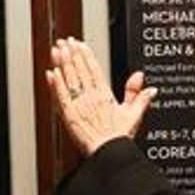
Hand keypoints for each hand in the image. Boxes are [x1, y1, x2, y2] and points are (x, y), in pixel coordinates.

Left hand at [46, 37, 157, 156]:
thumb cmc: (119, 137)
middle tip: (64, 41)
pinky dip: (55, 84)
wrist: (109, 153)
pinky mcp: (69, 115)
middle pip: (79, 70)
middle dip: (71, 53)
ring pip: (69, 79)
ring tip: (56, 50)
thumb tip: (144, 81)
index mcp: (105, 94)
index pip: (93, 68)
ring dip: (62, 63)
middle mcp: (91, 96)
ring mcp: (79, 104)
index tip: (79, 43)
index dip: (85, 54)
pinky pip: (60, 96)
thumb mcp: (133, 114)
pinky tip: (51, 73)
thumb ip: (138, 96)